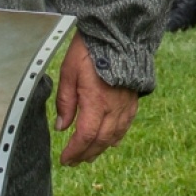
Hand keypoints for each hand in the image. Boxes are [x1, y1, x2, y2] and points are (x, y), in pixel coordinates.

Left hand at [54, 33, 139, 165]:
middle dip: (86, 154)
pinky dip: (116, 136)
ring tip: (88, 156)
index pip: (86, 136)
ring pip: (115, 136)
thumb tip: (62, 127)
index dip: (75, 151)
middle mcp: (114, 107)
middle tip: (73, 162)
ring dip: (100, 149)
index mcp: (96, 101)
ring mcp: (126, 104)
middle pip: (101, 141)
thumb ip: (66, 102)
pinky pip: (126, 125)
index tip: (65, 159)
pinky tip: (110, 141)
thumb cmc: (90, 50)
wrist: (118, 34)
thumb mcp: (69, 72)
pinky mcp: (133, 99)